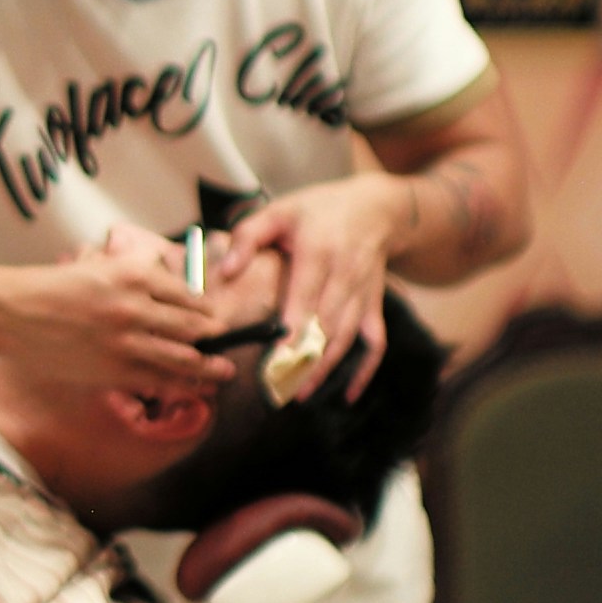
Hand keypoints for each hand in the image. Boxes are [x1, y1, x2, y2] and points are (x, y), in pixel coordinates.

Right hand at [0, 231, 224, 404]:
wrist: (12, 312)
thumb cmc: (50, 287)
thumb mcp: (97, 264)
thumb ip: (132, 268)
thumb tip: (162, 270)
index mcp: (133, 274)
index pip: (186, 293)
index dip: (204, 307)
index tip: (212, 315)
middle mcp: (136, 306)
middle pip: (192, 324)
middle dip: (213, 335)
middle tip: (224, 340)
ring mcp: (126, 340)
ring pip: (183, 356)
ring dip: (209, 367)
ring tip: (223, 372)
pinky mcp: (113, 369)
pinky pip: (158, 380)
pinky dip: (182, 386)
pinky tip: (195, 390)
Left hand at [207, 178, 403, 386]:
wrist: (377, 207)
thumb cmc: (317, 211)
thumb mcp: (278, 210)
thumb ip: (246, 237)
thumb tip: (224, 272)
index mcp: (319, 251)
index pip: (305, 298)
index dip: (292, 333)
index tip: (274, 362)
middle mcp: (346, 274)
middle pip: (327, 325)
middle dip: (304, 360)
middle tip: (277, 389)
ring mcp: (363, 292)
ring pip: (348, 337)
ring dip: (325, 369)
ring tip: (298, 394)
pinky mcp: (375, 304)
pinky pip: (376, 342)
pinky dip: (366, 370)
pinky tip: (348, 395)